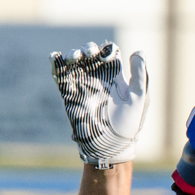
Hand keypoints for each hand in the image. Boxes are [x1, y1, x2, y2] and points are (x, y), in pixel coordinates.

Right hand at [50, 42, 149, 168]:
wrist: (109, 145)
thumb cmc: (129, 124)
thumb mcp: (139, 98)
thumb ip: (139, 74)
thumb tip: (138, 51)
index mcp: (117, 77)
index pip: (110, 54)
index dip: (107, 49)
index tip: (106, 53)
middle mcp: (99, 78)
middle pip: (91, 54)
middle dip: (88, 49)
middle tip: (89, 52)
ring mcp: (83, 85)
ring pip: (75, 62)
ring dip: (73, 54)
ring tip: (74, 56)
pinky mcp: (70, 94)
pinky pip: (60, 76)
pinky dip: (56, 65)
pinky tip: (55, 57)